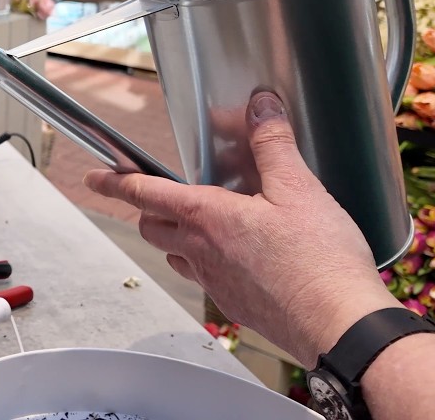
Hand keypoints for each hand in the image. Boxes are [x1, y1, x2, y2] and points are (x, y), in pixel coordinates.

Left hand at [84, 92, 400, 364]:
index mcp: (206, 218)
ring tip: (202, 222)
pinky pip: (203, 278)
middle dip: (147, 209)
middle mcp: (200, 252)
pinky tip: (236, 256)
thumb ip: (273, 145)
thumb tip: (260, 107)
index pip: (144, 194)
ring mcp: (215, 282)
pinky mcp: (235, 304)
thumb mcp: (299, 189)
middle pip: (151, 227)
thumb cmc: (320, 262)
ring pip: (175, 255)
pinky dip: (205, 261)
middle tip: (158, 195)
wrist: (339, 326)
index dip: (115, 182)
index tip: (94, 178)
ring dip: (176, 237)